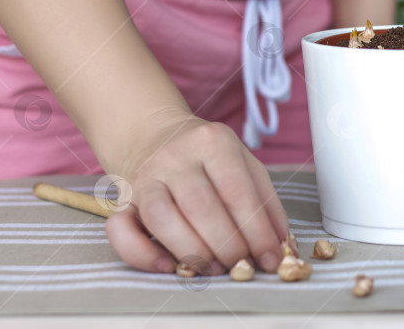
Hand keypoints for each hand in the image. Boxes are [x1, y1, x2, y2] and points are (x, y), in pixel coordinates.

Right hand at [105, 111, 293, 274]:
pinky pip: (120, 230)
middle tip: (243, 266)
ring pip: (162, 218)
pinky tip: (169, 266)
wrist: (154, 135)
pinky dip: (143, 254)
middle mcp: (175, 156)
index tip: (271, 257)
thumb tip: (282, 244)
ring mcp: (145, 177)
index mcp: (213, 141)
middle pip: (201, 205)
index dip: (256, 229)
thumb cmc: (207, 158)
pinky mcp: (122, 200)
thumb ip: (264, 200)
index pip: (237, 190)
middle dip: (228, 244)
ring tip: (215, 268)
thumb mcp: (243, 163)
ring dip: (193, 251)